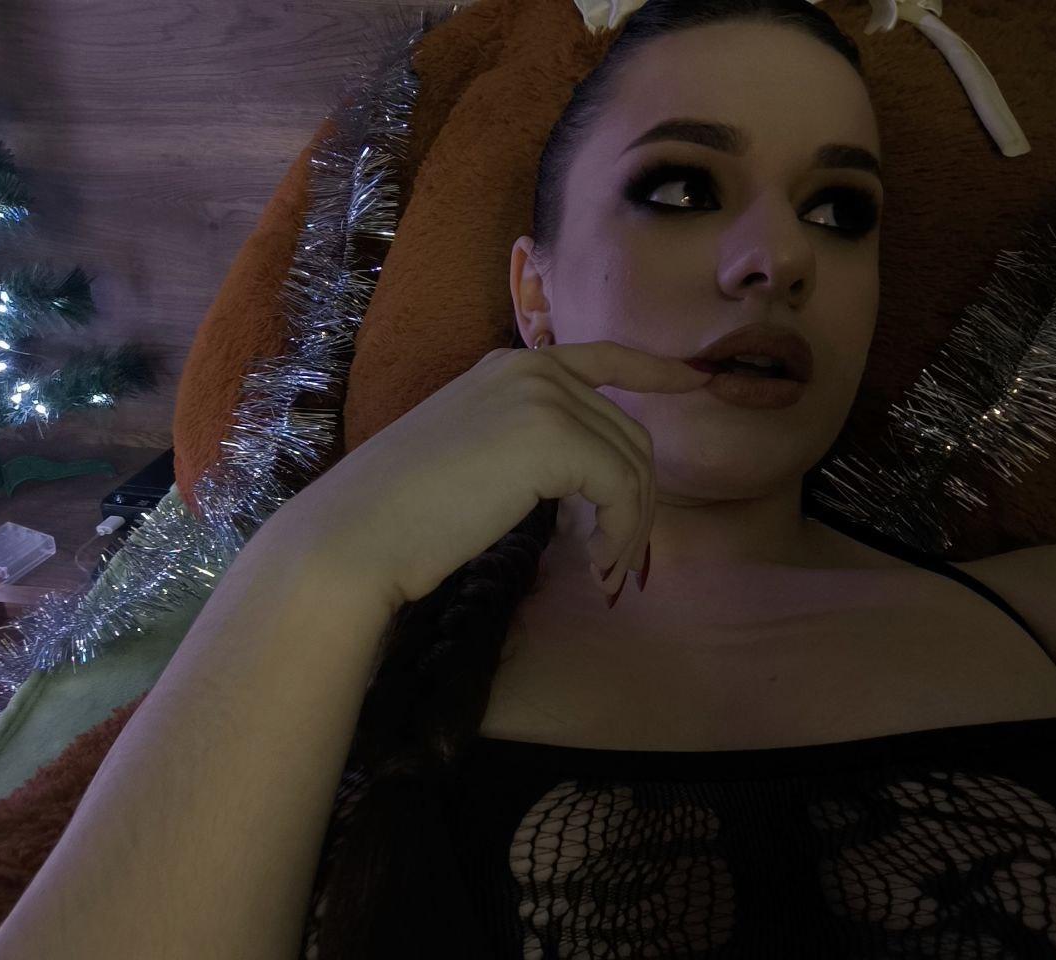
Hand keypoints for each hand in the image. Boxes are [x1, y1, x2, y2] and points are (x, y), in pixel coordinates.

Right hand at [290, 341, 714, 607]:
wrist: (358, 532)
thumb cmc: (402, 512)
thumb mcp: (474, 455)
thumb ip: (526, 444)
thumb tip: (583, 474)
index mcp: (509, 367)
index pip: (602, 357)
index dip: (656, 371)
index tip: (696, 380)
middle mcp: (532, 367)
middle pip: (627, 431)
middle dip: (638, 498)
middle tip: (620, 559)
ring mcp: (544, 396)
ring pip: (631, 463)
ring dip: (632, 525)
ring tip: (608, 571)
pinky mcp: (554, 437)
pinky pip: (621, 488)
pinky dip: (623, 532)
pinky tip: (598, 564)